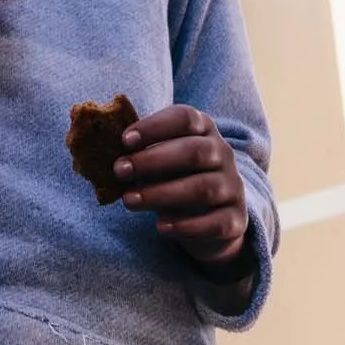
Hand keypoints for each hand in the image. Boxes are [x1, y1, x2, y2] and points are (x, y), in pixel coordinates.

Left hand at [115, 104, 250, 269]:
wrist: (215, 220)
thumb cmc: (179, 181)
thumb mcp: (163, 163)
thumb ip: (143, 155)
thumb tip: (108, 156)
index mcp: (204, 130)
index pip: (185, 118)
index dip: (155, 126)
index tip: (125, 140)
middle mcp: (222, 154)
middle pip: (194, 151)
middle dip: (154, 161)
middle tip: (120, 171)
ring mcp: (232, 187)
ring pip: (202, 187)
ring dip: (162, 194)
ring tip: (129, 201)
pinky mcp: (235, 219)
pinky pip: (215, 222)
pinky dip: (187, 226)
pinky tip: (161, 227)